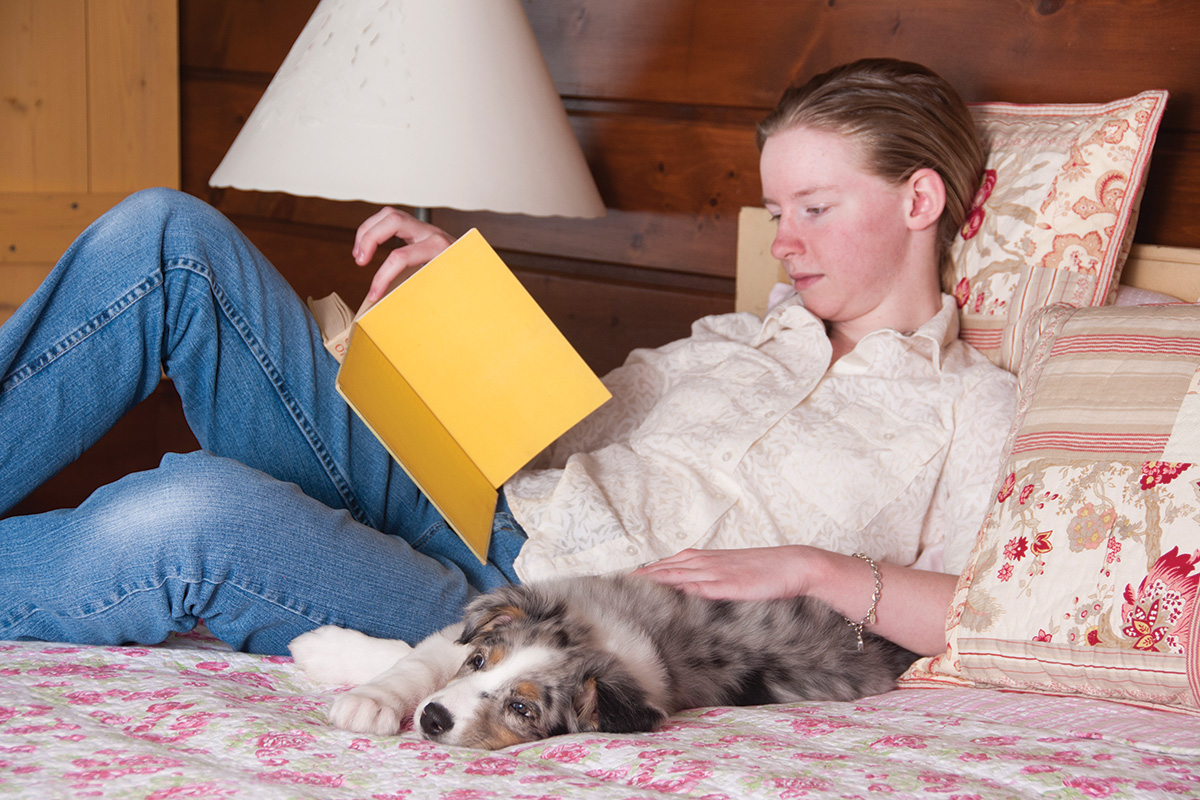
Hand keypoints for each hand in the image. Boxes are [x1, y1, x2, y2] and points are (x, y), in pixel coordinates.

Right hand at [353, 207, 454, 304]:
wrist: (481, 267)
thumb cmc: (464, 280)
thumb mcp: (447, 287)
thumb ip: (423, 290)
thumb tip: (396, 306)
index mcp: (439, 248)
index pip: (401, 257)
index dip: (382, 277)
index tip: (373, 294)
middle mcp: (431, 233)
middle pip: (392, 220)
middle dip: (370, 239)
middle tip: (360, 261)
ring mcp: (425, 228)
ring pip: (389, 214)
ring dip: (368, 231)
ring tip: (359, 253)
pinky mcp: (419, 229)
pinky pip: (392, 221)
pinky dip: (375, 230)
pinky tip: (368, 246)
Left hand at [633, 546, 814, 601]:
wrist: (794, 565)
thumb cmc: (765, 572)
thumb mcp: (732, 573)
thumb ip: (710, 581)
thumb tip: (691, 592)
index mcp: (705, 559)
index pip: (667, 565)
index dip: (644, 573)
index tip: (622, 580)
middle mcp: (705, 563)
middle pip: (664, 570)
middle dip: (639, 578)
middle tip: (612, 585)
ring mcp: (715, 573)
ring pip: (675, 575)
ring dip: (651, 581)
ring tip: (627, 588)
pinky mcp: (727, 585)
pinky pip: (698, 587)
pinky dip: (678, 589)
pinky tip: (663, 594)